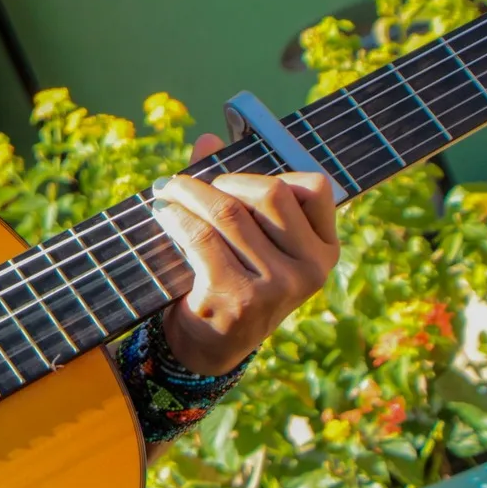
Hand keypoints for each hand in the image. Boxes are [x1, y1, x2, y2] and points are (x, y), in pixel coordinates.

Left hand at [151, 134, 338, 375]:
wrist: (209, 348)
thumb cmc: (231, 281)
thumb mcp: (246, 241)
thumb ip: (233, 191)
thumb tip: (208, 139)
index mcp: (323, 250)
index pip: (315, 187)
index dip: (270, 174)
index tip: (234, 182)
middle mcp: (310, 269)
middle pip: (270, 192)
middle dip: (221, 179)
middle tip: (187, 183)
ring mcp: (277, 286)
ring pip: (229, 212)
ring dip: (188, 193)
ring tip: (167, 191)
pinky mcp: (238, 297)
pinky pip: (201, 237)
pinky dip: (176, 218)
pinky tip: (163, 215)